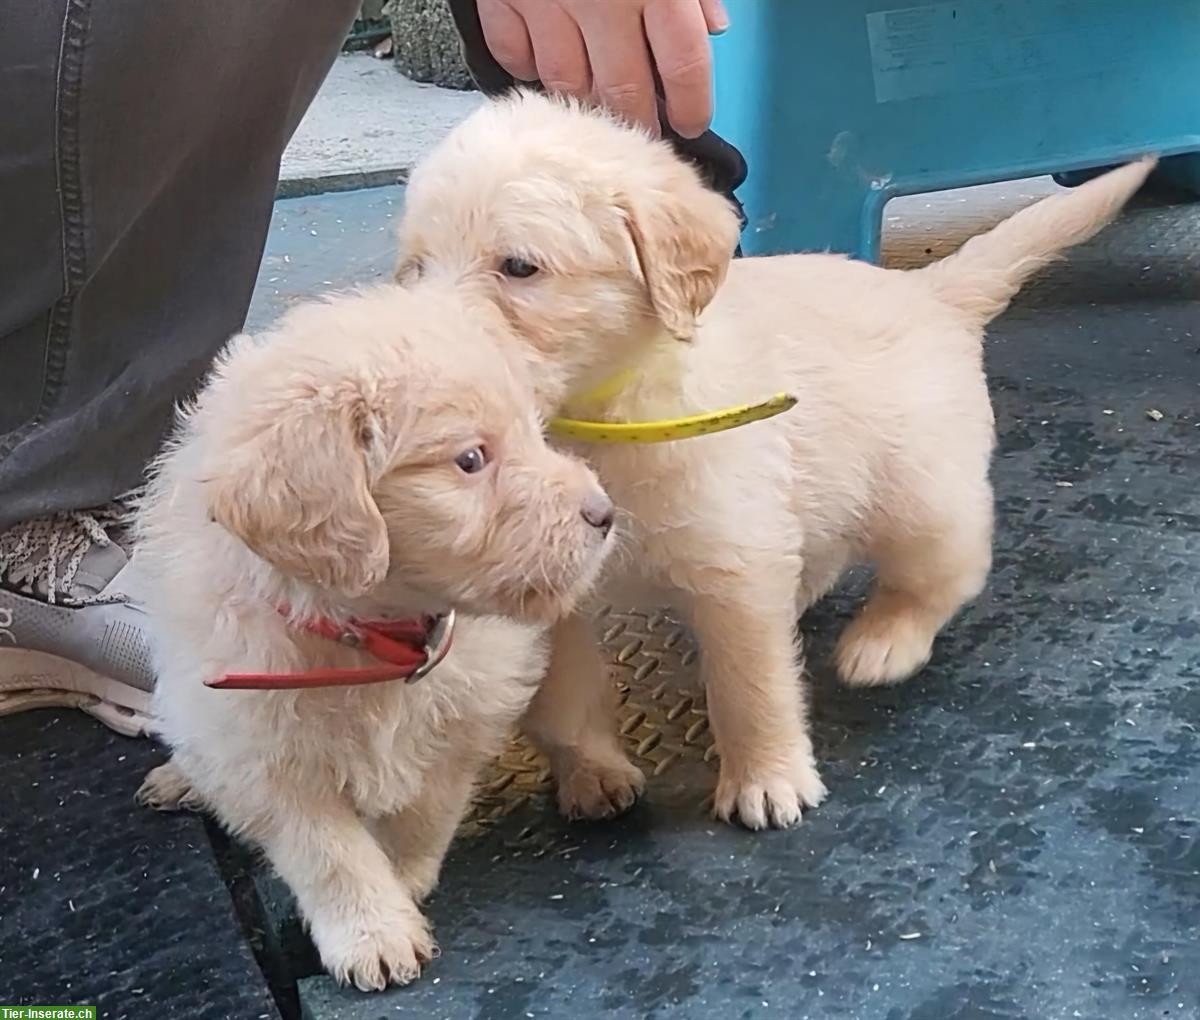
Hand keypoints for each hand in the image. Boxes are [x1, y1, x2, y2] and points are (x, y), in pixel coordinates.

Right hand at [477, 0, 728, 138]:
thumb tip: (714, 25)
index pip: (683, 67)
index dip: (692, 106)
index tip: (692, 122)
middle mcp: (601, 1)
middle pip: (624, 90)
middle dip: (639, 121)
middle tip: (646, 129)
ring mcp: (546, 4)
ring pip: (567, 84)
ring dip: (586, 102)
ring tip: (600, 105)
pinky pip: (514, 56)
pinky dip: (530, 68)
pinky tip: (547, 66)